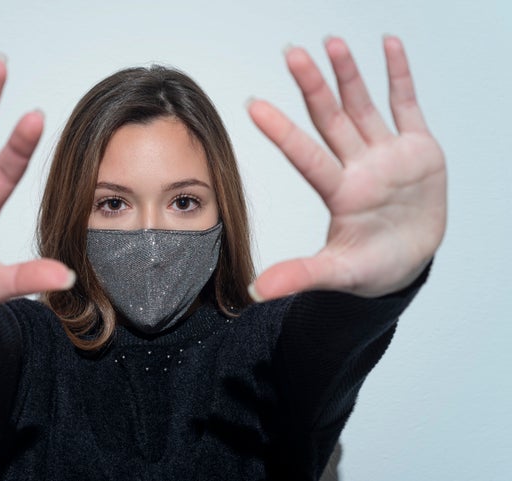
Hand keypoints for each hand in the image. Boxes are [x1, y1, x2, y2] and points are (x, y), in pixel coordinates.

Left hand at [248, 36, 445, 300]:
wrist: (408, 263)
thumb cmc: (371, 267)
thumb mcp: (338, 273)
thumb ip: (300, 275)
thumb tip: (255, 292)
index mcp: (340, 193)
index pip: (306, 156)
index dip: (282, 131)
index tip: (253, 105)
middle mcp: (359, 167)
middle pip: (331, 120)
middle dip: (313, 86)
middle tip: (292, 53)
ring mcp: (387, 155)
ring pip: (363, 106)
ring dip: (349, 74)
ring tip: (331, 42)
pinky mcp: (417, 150)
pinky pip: (406, 106)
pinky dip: (399, 76)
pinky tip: (388, 46)